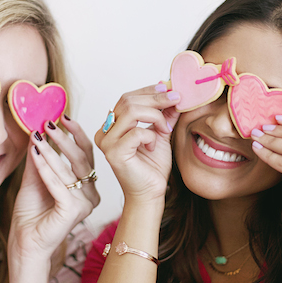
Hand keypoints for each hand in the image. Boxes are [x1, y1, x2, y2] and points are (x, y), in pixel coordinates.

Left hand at [9, 115, 98, 266]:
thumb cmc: (31, 213)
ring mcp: (84, 204)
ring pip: (68, 171)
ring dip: (51, 151)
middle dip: (64, 139)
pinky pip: (58, 185)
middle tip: (49, 123)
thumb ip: (40, 156)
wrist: (24, 243)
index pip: (85, 155)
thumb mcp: (35, 177)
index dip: (76, 134)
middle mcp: (90, 195)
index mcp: (87, 186)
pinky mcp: (73, 212)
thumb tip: (38, 129)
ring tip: (37, 136)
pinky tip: (34, 155)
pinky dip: (45, 168)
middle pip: (81, 159)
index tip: (62, 117)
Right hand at [94, 84, 180, 204]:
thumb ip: (164, 114)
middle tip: (177, 99)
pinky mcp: (114, 153)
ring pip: (131, 111)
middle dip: (156, 98)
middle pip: (128, 101)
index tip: (169, 88)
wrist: (151, 194)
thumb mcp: (161, 133)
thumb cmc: (153, 167)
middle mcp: (104, 131)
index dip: (149, 90)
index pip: (127, 98)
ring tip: (165, 129)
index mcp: (112, 125)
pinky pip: (136, 132)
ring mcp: (106, 142)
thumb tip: (171, 93)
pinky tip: (154, 146)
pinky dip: (150, 135)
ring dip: (156, 116)